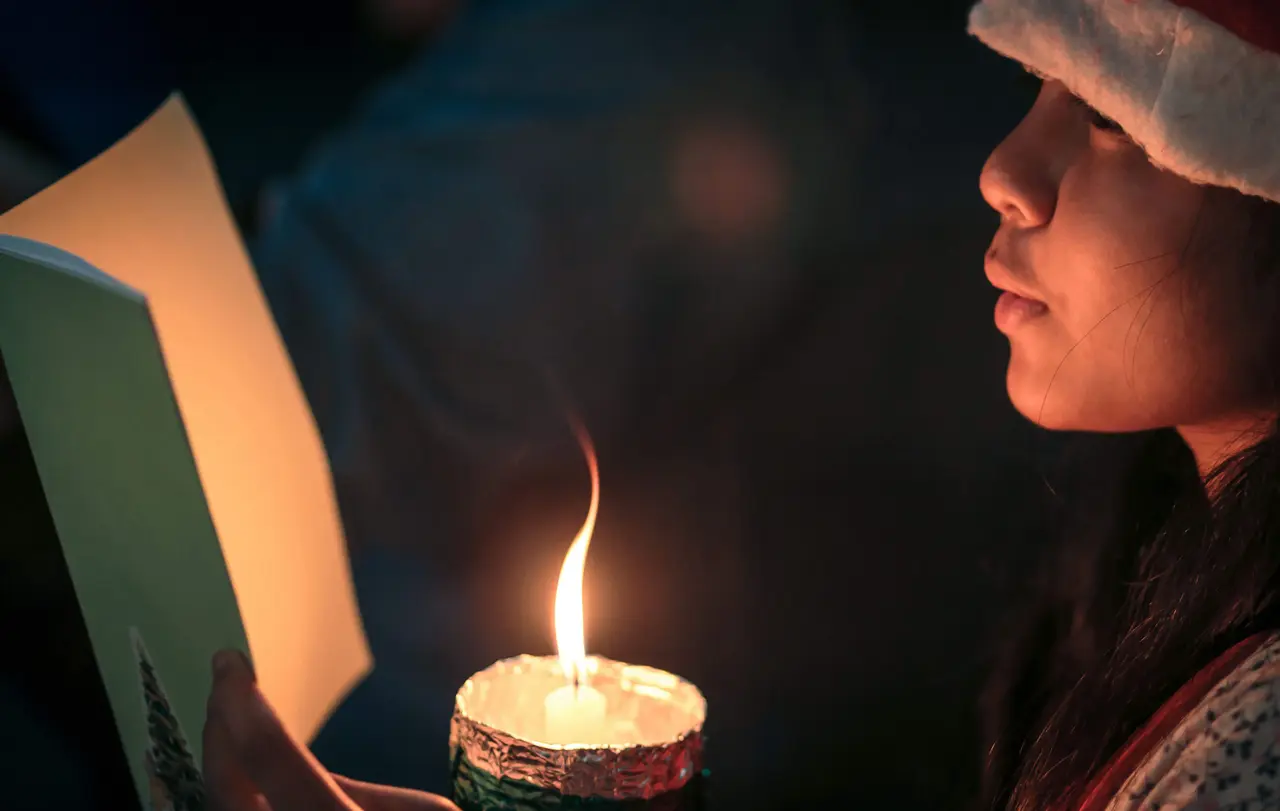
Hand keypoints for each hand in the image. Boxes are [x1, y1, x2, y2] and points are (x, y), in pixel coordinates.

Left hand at [204, 649, 459, 810]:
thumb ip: (348, 789)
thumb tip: (282, 761)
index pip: (277, 761)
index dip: (247, 708)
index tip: (231, 664)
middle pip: (228, 792)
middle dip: (218, 731)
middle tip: (225, 682)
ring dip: (211, 769)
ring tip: (220, 723)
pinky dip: (221, 798)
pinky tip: (225, 778)